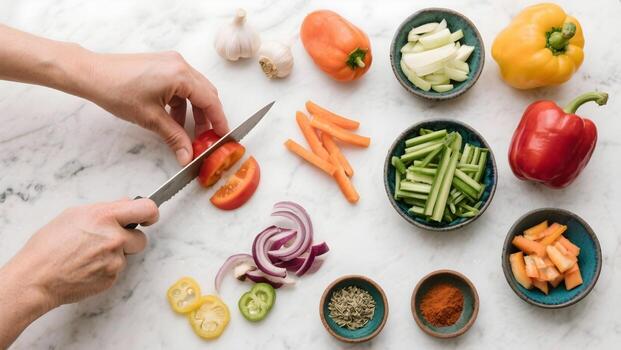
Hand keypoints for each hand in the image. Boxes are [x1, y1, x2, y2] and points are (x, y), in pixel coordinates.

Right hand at [3, 198, 157, 308]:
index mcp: (105, 217)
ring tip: (89, 255)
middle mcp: (115, 238)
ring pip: (127, 255)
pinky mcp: (112, 278)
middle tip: (108, 241)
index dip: (151, 213)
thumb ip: (105, 209)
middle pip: (141, 238)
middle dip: (129, 239)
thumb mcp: (74, 215)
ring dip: (115, 254)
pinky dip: (105, 268)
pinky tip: (86, 267)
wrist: (36, 278)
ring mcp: (115, 260)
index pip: (147, 208)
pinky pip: (116, 270)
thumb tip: (125, 204)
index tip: (149, 217)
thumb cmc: (48, 246)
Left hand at [84, 51, 228, 165]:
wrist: (92, 74)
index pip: (211, 101)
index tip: (224, 136)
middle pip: (206, 94)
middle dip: (207, 118)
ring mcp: (171, 63)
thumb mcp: (151, 119)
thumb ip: (174, 138)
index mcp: (181, 75)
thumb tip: (187, 156)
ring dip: (194, 112)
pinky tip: (173, 119)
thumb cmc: (117, 90)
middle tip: (207, 138)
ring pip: (194, 90)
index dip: (219, 121)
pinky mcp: (162, 65)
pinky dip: (182, 103)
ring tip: (187, 133)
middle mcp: (180, 65)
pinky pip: (181, 85)